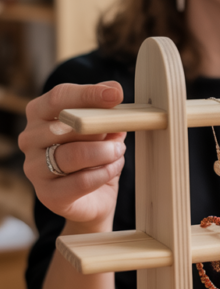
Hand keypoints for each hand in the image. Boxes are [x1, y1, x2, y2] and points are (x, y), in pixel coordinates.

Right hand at [19, 81, 126, 229]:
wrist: (93, 197)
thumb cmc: (93, 155)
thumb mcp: (103, 128)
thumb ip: (105, 110)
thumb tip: (114, 91)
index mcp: (39, 113)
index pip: (59, 97)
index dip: (88, 94)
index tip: (115, 94)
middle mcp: (30, 138)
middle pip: (66, 125)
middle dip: (101, 128)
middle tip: (120, 133)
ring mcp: (34, 167)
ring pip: (74, 154)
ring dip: (105, 152)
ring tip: (118, 151)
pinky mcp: (47, 194)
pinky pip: (82, 181)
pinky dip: (105, 172)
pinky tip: (114, 167)